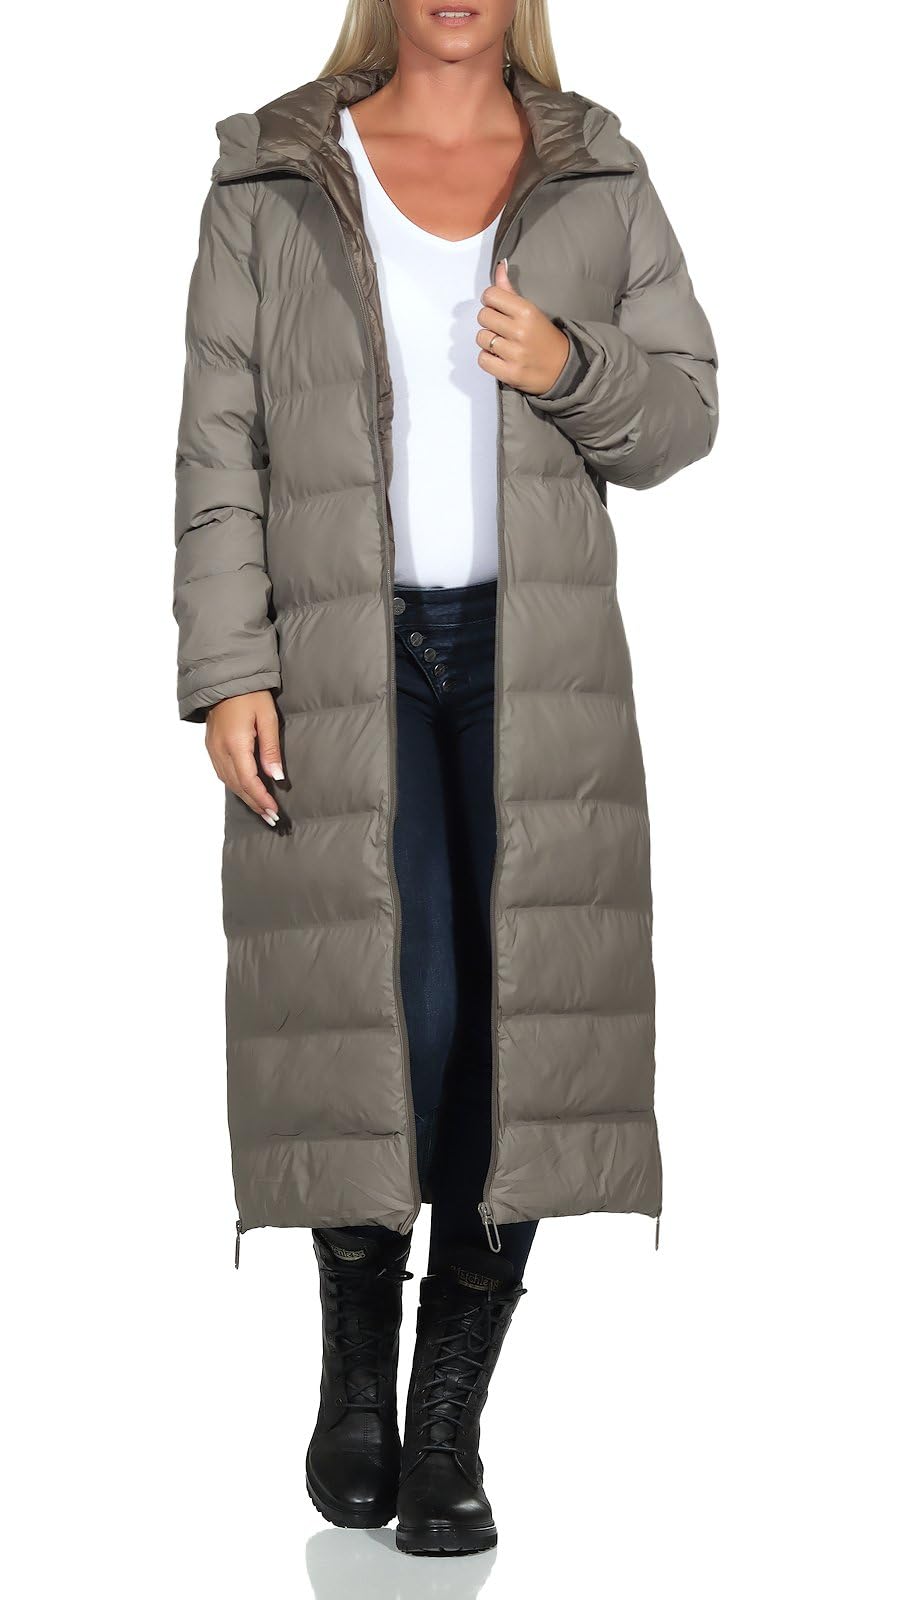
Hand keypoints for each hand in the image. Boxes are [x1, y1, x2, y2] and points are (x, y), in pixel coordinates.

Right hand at [205, 691, 282, 825]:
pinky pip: (222, 773)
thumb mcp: (267, 719)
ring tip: (261, 809)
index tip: (274, 811)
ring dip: (245, 797)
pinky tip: (245, 791)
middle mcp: (220, 750)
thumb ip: (270, 750)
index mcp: (235, 744)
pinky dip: (235, 785)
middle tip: (271, 818)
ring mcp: (212, 749)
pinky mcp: (211, 746)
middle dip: (254, 804)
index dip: (261, 798)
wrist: (225, 678)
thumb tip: (275, 777)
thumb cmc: (250, 694)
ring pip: (228, 782)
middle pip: (237, 786)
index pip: (248, 781)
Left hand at [476, 259, 570, 393]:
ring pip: (481, 338)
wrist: (563, 368)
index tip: (497, 308)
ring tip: (503, 344)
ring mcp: (515, 354)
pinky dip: (488, 359)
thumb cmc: (544, 338)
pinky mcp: (509, 373)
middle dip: (489, 321)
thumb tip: (500, 267)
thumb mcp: (530, 310)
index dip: (490, 301)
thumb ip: (509, 290)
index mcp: (526, 311)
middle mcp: (520, 331)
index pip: (490, 295)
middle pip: (483, 316)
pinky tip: (500, 357)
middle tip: (502, 328)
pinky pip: (483, 359)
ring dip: (488, 341)